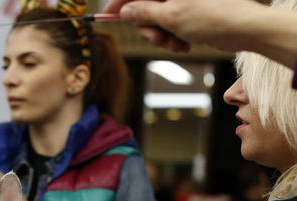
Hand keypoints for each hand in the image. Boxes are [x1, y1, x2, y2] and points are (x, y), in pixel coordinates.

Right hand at [103, 0, 265, 53]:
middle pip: (145, 5)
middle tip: (156, 37)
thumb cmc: (213, 16)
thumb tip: (126, 10)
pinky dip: (173, 36)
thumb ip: (143, 12)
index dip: (120, 2)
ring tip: (174, 43)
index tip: (109, 14)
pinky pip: (172, 23)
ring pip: (158, 17)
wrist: (245, 28)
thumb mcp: (170, 16)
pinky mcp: (193, 10)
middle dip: (148, 26)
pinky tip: (183, 43)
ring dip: (161, 35)